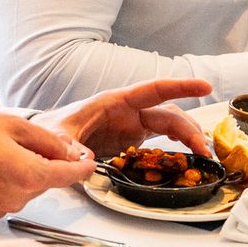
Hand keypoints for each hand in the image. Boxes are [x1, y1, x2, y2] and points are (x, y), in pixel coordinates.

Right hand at [0, 109, 95, 218]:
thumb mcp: (12, 124)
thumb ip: (47, 140)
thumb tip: (68, 151)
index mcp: (27, 175)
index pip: (68, 176)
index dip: (82, 168)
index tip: (89, 164)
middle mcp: (18, 197)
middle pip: (48, 181)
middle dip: (46, 163)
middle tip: (27, 142)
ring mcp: (3, 206)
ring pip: (31, 187)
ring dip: (27, 171)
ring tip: (2, 151)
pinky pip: (13, 194)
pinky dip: (11, 180)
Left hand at [33, 78, 215, 158]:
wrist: (43, 139)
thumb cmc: (50, 129)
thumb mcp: (55, 136)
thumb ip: (68, 146)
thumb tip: (84, 160)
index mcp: (113, 102)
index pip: (153, 89)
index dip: (180, 87)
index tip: (204, 86)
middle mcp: (128, 110)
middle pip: (168, 114)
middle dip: (189, 129)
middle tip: (204, 150)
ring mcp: (131, 124)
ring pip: (169, 125)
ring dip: (187, 137)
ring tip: (202, 155)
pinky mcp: (131, 138)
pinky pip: (161, 138)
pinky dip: (177, 145)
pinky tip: (189, 154)